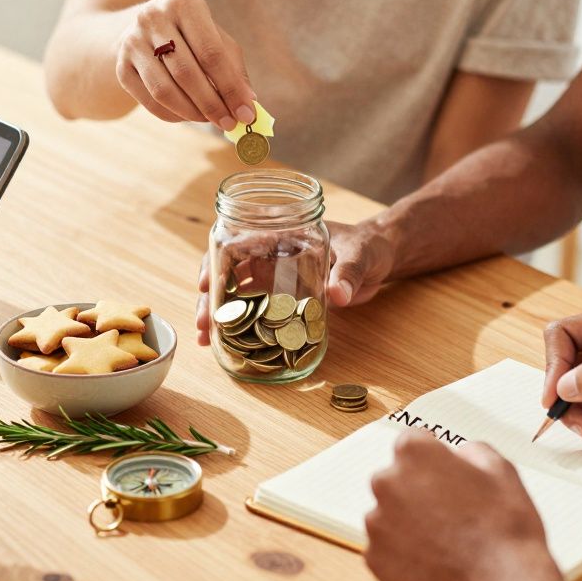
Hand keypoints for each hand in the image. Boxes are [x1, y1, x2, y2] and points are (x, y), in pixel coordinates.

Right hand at [116, 0, 256, 129]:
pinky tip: (189, 116)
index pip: (211, 52)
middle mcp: (154, 16)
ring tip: (210, 120)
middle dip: (212, 104)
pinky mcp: (122, 67)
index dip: (230, 87)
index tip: (246, 113)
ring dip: (192, 113)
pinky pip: (150, 101)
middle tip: (229, 124)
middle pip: (187, 73)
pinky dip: (174, 116)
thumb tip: (248, 103)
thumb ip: (234, 68)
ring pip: (165, 90)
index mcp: (184, 2)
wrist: (143, 31)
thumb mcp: (216, 39)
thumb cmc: (191, 36)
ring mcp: (132, 41)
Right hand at [194, 220, 395, 345]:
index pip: (240, 243)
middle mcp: (271, 255)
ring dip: (218, 314)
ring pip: (235, 292)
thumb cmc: (368, 247)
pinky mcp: (282, 297)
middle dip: (211, 296)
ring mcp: (274, 277)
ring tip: (205, 340)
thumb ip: (349, 273)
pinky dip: (239, 325)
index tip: (205, 283)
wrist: (379, 259)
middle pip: (229, 271)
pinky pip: (254, 309)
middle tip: (203, 323)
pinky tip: (226, 344)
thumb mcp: (360, 256)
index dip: (217, 261)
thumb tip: (339, 294)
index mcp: (283, 236)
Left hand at [365, 433, 581, 580]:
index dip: (432, 457)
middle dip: (416, 490)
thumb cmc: (505, 528)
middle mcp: (386, 482)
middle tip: (450, 512)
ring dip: (408, 523)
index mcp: (413, 452)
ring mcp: (377, 522)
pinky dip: (404, 554)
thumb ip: (471, 451)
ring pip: (388, 515)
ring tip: (445, 541)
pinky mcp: (375, 558)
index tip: (445, 474)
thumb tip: (457, 456)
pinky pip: (386, 549)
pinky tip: (434, 561)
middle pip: (395, 479)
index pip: (412, 442)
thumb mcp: (500, 470)